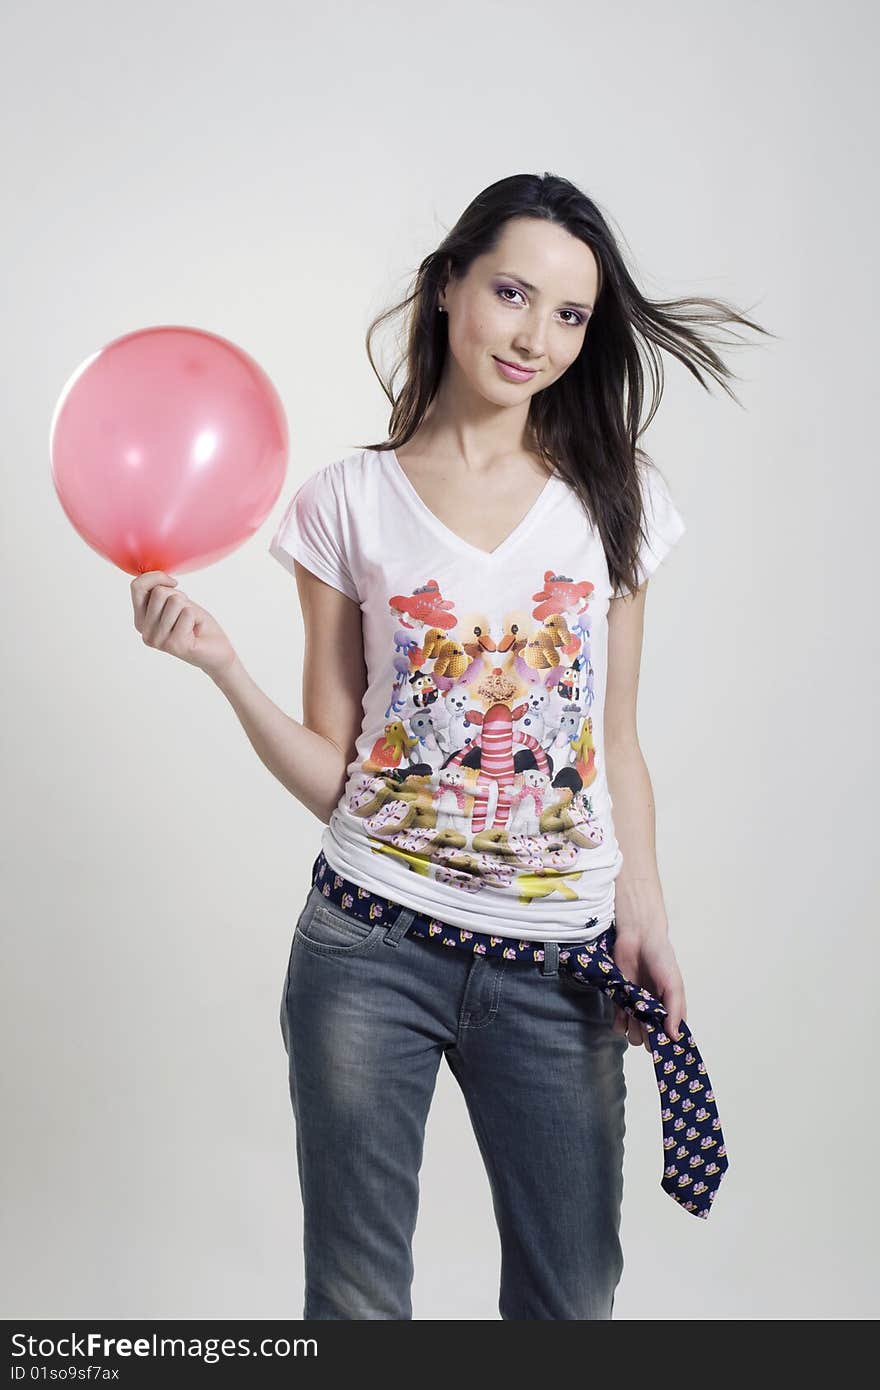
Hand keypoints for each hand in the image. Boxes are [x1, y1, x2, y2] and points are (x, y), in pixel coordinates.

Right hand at [130, 570, 236, 680]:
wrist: (216, 651)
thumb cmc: (196, 624)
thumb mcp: (175, 602)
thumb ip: (160, 591)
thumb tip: (156, 578)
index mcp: (141, 620)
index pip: (137, 586)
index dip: (156, 577)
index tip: (173, 583)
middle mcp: (145, 632)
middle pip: (159, 592)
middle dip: (179, 597)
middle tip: (186, 615)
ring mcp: (158, 640)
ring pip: (174, 601)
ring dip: (188, 608)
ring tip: (190, 624)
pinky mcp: (174, 644)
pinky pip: (187, 612)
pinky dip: (196, 617)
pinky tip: (195, 632)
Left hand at [610, 927, 686, 1051]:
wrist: (637, 938)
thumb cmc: (661, 959)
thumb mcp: (673, 984)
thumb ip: (674, 1011)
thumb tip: (675, 1037)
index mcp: (670, 1009)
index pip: (670, 1036)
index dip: (666, 1044)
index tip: (661, 1044)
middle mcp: (654, 1012)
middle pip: (650, 1040)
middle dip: (648, 1037)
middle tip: (645, 1023)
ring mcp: (636, 1008)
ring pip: (634, 1034)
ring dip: (633, 1031)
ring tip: (634, 1017)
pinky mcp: (620, 1001)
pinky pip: (619, 1024)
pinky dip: (619, 1024)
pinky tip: (622, 1016)